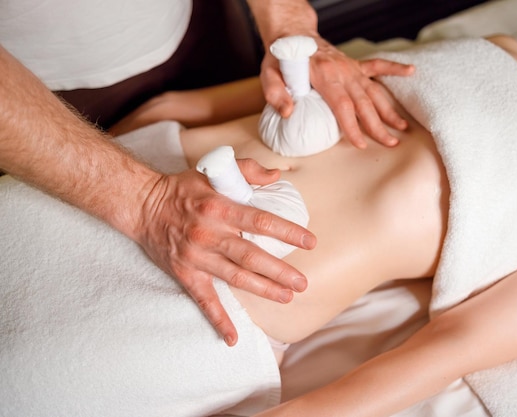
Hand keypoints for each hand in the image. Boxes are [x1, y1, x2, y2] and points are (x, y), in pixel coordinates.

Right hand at [135, 161, 315, 345]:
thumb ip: (248, 170)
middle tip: (302, 283)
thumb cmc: (182, 188)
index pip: (261, 222)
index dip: (288, 233)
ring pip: (235, 278)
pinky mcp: (185, 274)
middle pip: (251, 256)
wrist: (142, 205)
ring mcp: (197, 257)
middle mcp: (210, 234)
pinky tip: (232, 337)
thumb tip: (277, 176)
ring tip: (286, 297)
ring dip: (263, 289)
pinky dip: (218, 320)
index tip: (310, 242)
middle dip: (280, 271)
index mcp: (220, 208)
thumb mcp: (214, 171)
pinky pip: (203, 300)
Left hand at [259, 36, 413, 148]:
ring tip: (403, 127)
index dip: (353, 126)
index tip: (361, 143)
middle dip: (378, 125)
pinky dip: (395, 69)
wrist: (292, 34)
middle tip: (390, 143)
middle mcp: (342, 71)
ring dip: (389, 109)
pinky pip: (378, 66)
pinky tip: (411, 72)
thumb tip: (288, 113)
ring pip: (374, 91)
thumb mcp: (269, 74)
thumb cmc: (281, 57)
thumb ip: (276, 94)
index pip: (342, 105)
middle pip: (363, 103)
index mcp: (323, 76)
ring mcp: (350, 68)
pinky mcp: (354, 64)